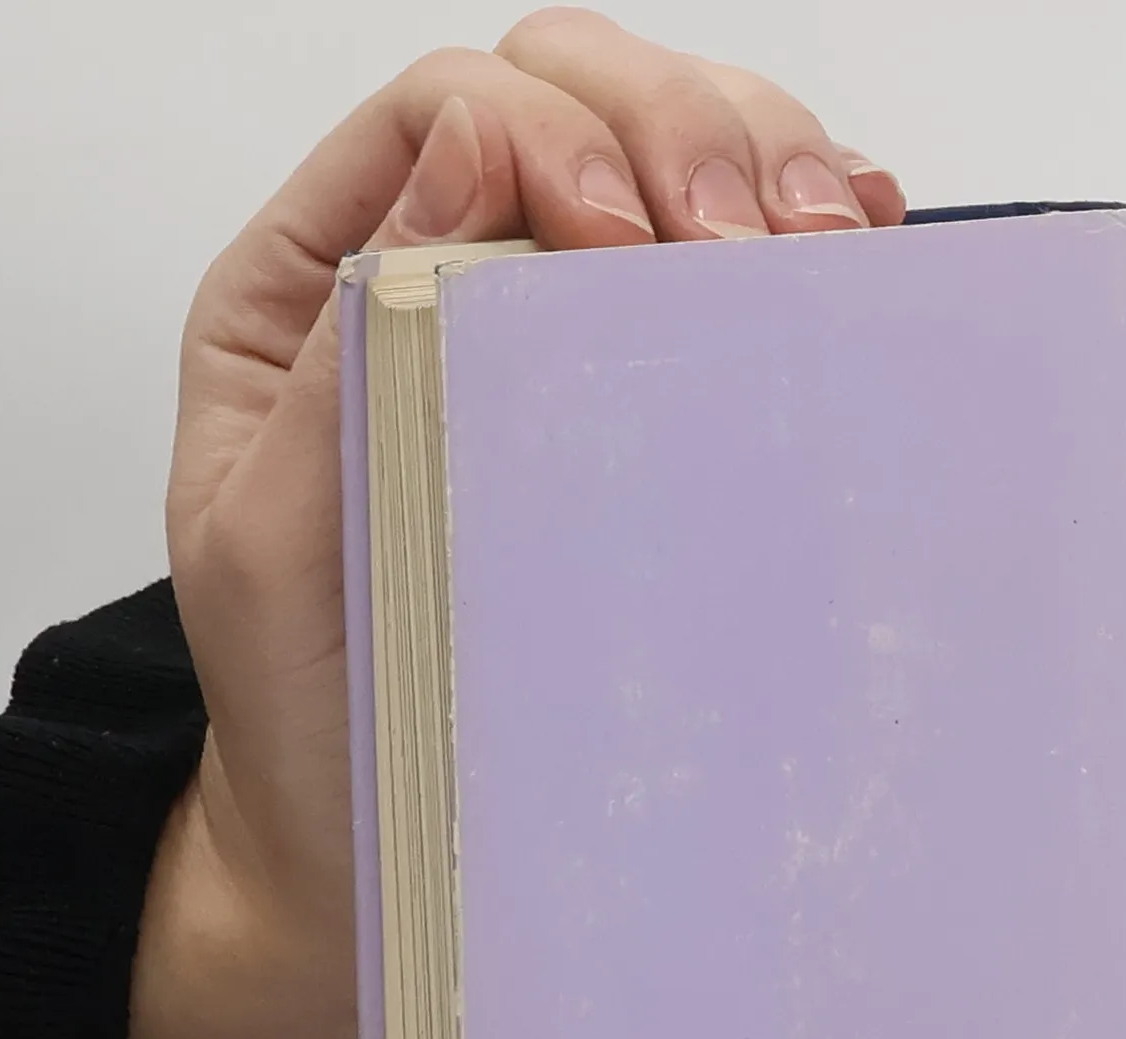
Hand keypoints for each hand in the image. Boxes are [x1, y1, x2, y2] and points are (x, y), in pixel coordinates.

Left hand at [129, 11, 905, 1038]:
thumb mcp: (271, 544)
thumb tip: (469, 149)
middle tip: (751, 242)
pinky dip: (807, 232)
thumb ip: (338, 350)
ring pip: (673, 159)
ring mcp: (557, 345)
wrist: (374, 850)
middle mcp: (439, 287)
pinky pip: (729, 278)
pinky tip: (855, 250)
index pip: (449, 117)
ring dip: (765, 163)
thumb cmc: (319, 718)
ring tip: (824, 243)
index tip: (622, 236)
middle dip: (683, 134)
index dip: (554, 130)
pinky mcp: (648, 417)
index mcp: (323, 296)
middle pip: (577, 102)